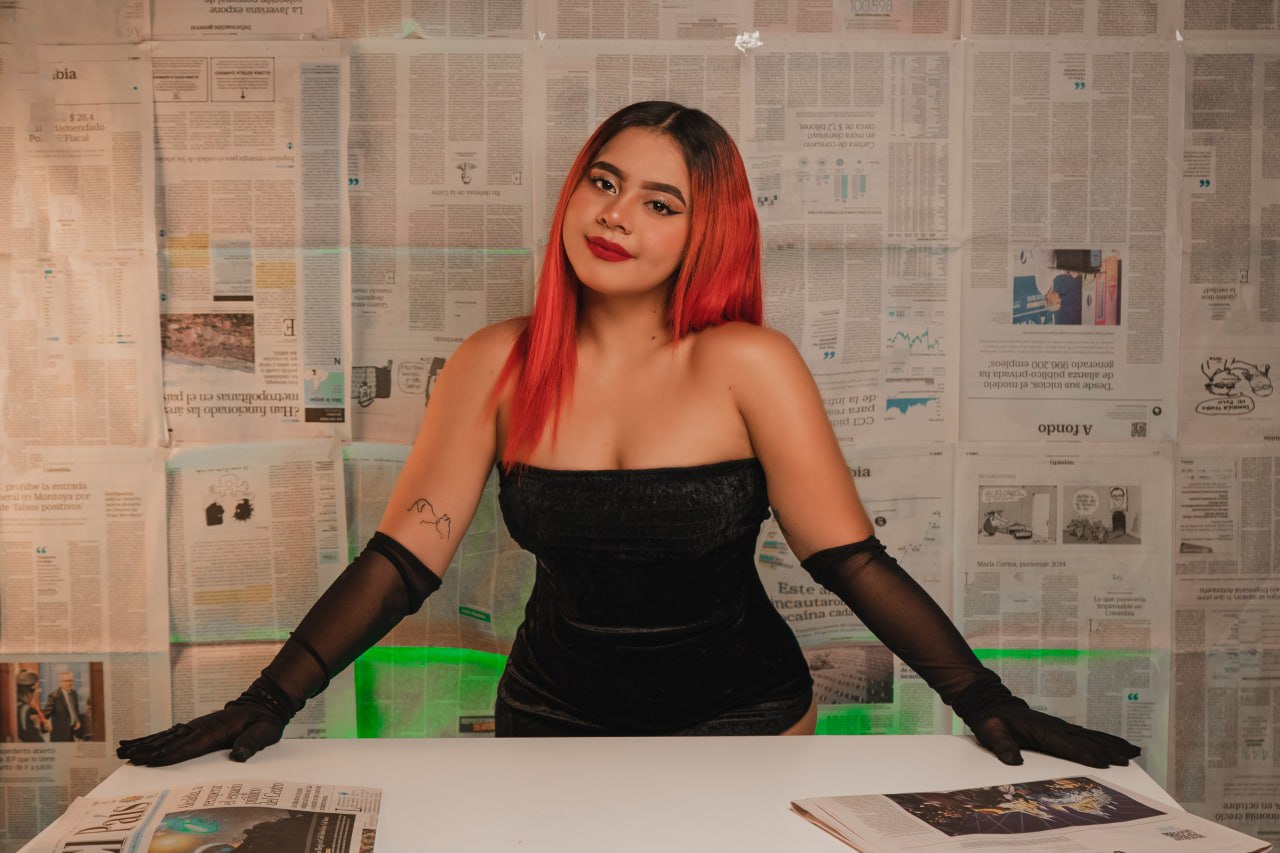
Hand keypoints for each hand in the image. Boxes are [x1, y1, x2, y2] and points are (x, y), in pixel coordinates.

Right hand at [116, 678, 290, 765]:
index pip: (191, 744)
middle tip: (129, 759)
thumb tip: (239, 756)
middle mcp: (202, 727)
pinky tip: (137, 745)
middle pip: (172, 741)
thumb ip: (252, 743)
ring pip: (166, 736)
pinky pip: (170, 734)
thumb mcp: (265, 732)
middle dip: (150, 751)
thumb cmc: (264, 722)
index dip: (172, 753)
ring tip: (123, 752)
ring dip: (145, 744)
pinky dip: (152, 739)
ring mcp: (196, 726)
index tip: (152, 761)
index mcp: (217, 729)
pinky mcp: (194, 728)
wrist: (263, 705)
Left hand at [968, 703, 1141, 767]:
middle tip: (1130, 759)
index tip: (1105, 763)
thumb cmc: (992, 720)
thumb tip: (1013, 760)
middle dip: (1108, 750)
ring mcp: (1059, 727)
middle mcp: (1055, 727)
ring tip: (1133, 751)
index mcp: (1041, 730)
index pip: (1066, 744)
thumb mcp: (991, 732)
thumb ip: (1002, 746)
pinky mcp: (1060, 729)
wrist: (990, 704)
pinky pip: (1086, 735)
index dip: (1085, 754)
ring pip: (1090, 737)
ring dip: (1112, 744)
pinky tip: (1115, 745)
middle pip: (1086, 741)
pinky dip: (1103, 740)